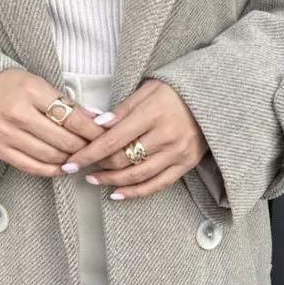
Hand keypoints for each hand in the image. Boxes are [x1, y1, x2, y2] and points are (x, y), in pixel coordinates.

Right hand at [0, 68, 106, 175]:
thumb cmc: (8, 85)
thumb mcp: (38, 84)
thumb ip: (66, 102)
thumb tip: (96, 118)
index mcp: (30, 91)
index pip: (71, 117)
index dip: (93, 129)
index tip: (105, 134)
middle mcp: (17, 114)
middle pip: (63, 140)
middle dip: (85, 147)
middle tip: (96, 148)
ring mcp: (6, 134)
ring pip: (50, 156)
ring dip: (71, 160)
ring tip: (82, 157)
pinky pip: (31, 167)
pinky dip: (52, 170)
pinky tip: (63, 167)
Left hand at [65, 79, 209, 198]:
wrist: (212, 98)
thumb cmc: (174, 91)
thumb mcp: (146, 91)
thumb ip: (121, 111)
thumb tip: (94, 126)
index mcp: (153, 114)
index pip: (114, 139)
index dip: (90, 153)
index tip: (71, 162)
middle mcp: (167, 136)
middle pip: (124, 159)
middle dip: (99, 165)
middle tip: (82, 167)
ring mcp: (178, 152)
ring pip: (138, 175)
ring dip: (112, 181)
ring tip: (94, 180)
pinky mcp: (186, 164)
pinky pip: (157, 185)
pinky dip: (135, 192)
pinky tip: (117, 193)